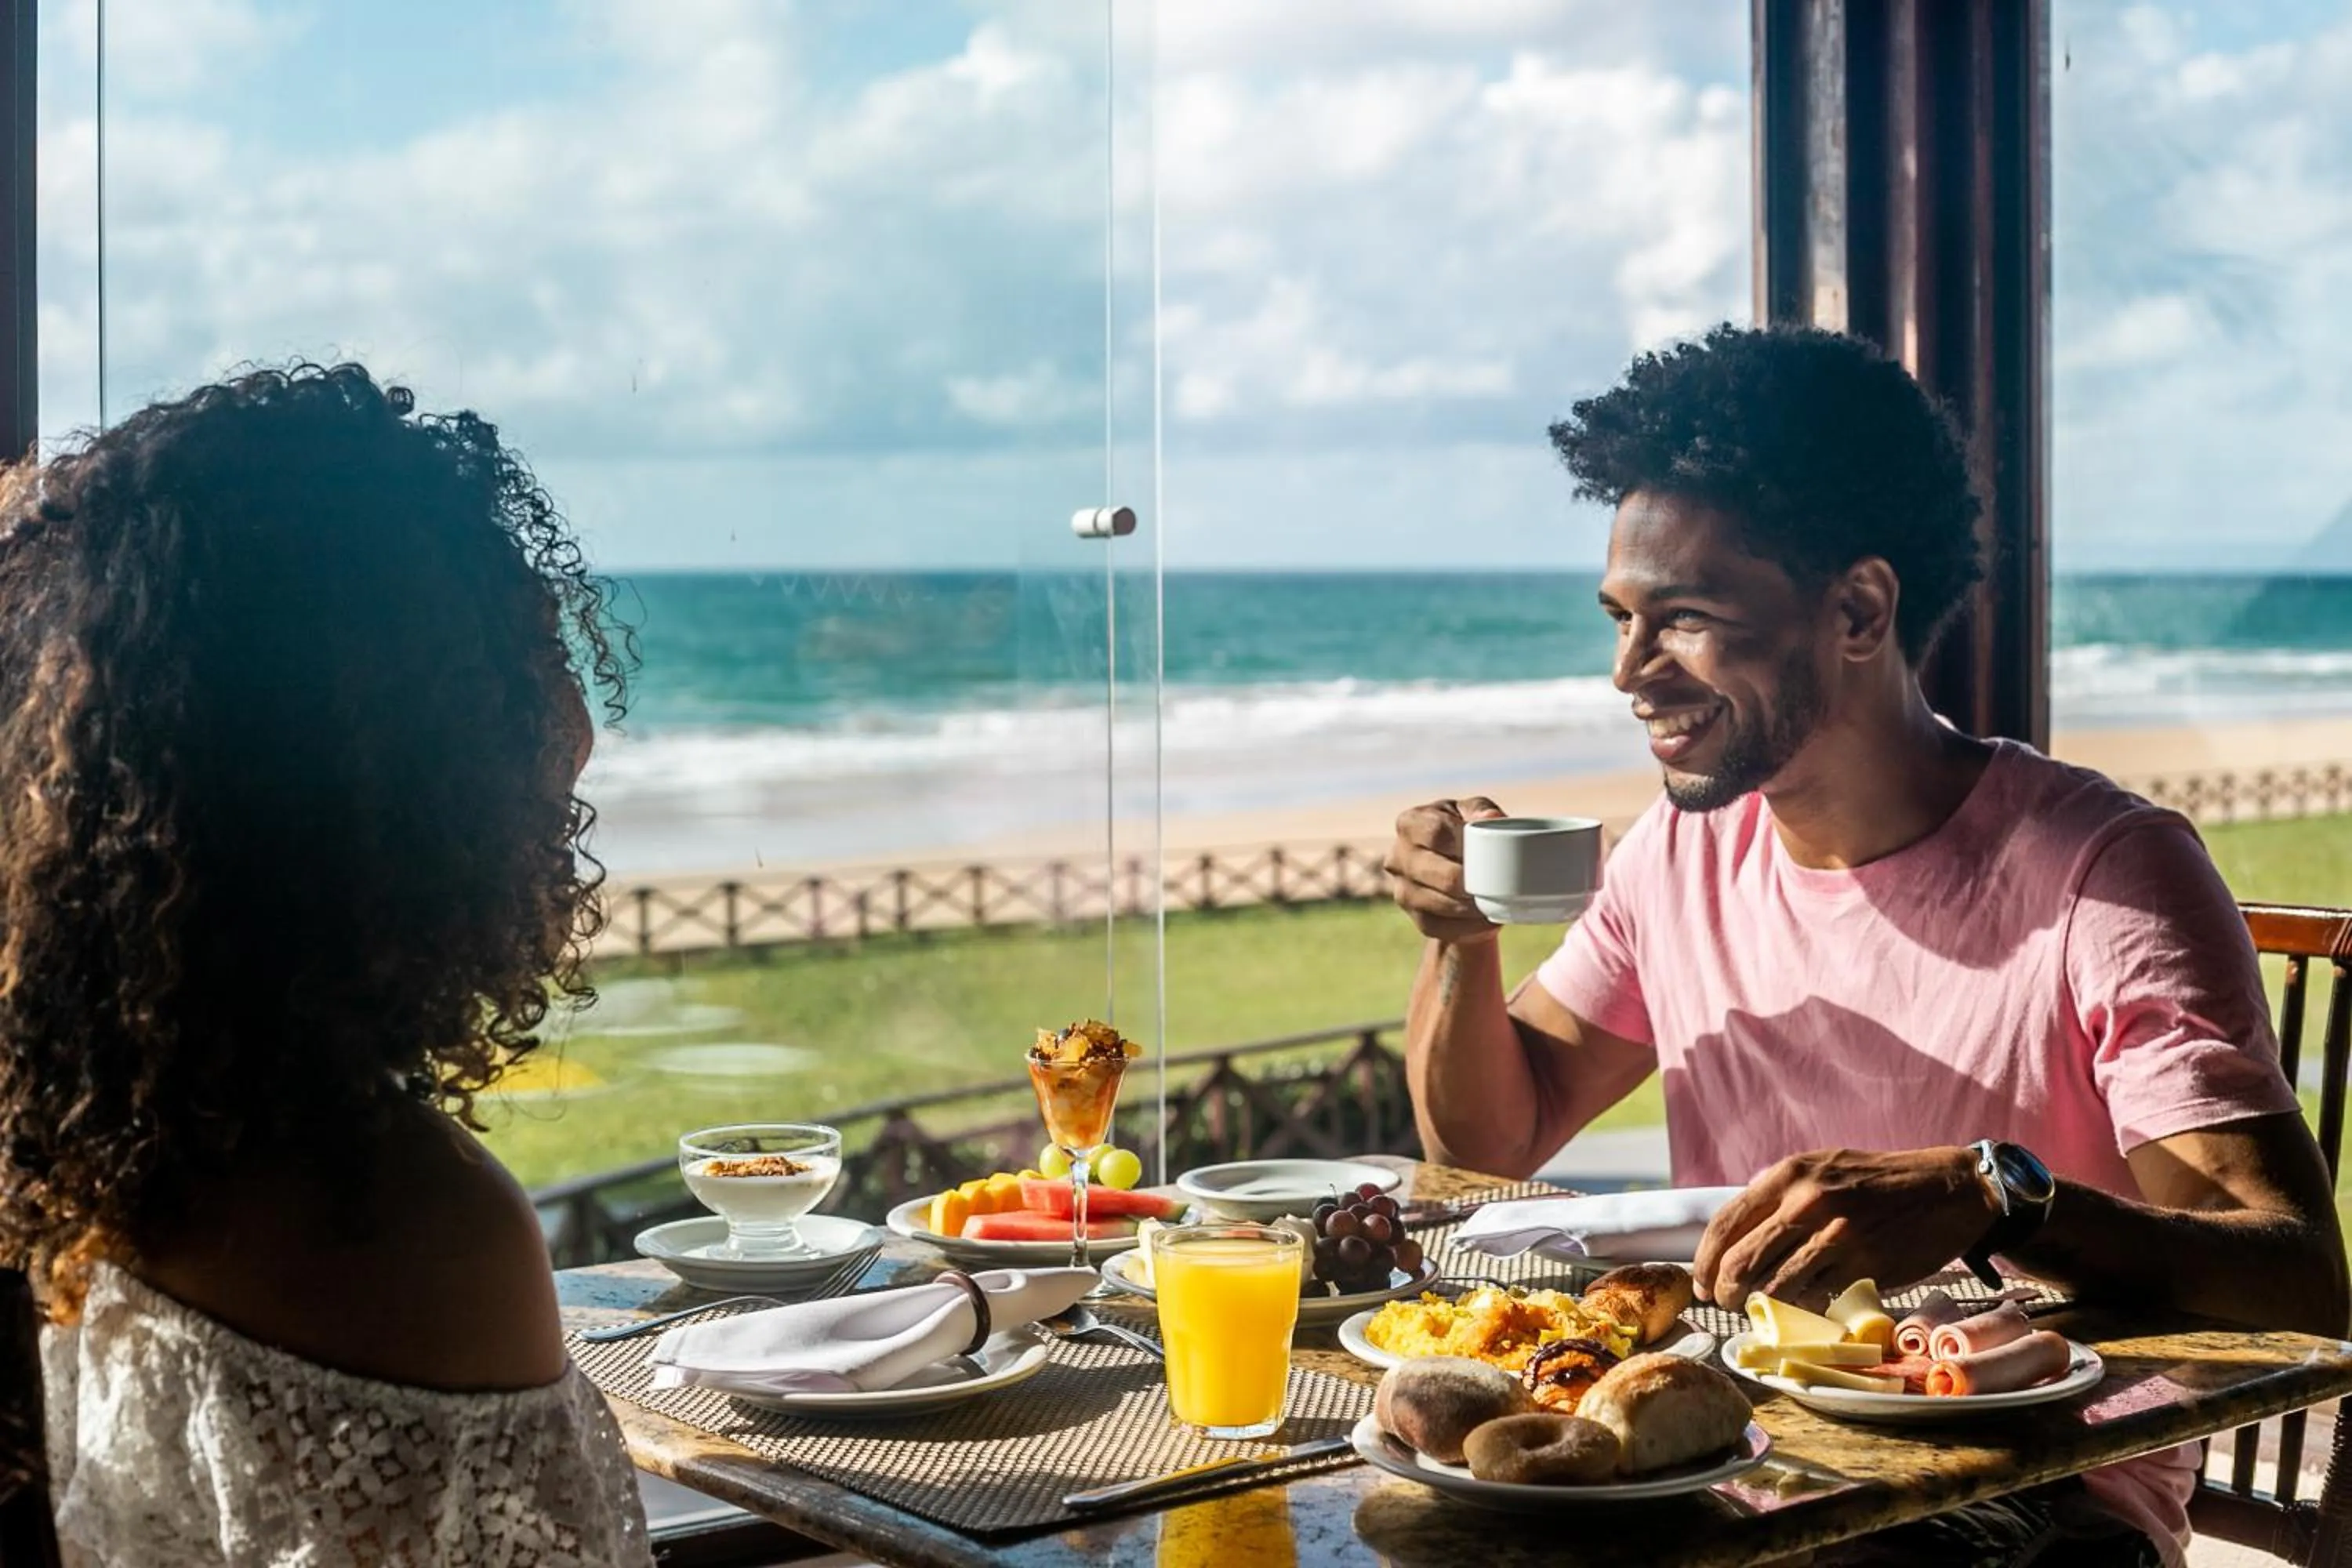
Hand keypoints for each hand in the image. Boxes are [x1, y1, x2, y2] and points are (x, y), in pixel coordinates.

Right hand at [1385, 796, 1505, 943]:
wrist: (1454, 866)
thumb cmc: (1465, 831)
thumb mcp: (1473, 813)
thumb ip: (1482, 810)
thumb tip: (1492, 818)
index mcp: (1410, 823)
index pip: (1437, 833)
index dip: (1465, 845)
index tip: (1489, 852)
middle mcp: (1397, 856)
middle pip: (1440, 874)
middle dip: (1473, 882)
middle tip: (1499, 884)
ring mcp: (1401, 890)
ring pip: (1440, 905)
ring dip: (1473, 908)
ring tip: (1497, 903)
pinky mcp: (1414, 917)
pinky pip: (1440, 928)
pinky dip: (1468, 928)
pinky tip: (1488, 921)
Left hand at [1691, 1146, 1998, 1309]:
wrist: (1947, 1190)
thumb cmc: (1876, 1181)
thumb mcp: (1820, 1168)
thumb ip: (1778, 1196)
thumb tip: (1736, 1236)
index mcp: (1788, 1175)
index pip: (1725, 1225)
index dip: (1705, 1262)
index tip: (1701, 1284)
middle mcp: (1806, 1202)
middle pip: (1741, 1262)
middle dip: (1725, 1292)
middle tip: (1727, 1304)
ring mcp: (1836, 1235)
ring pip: (1775, 1287)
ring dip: (1760, 1307)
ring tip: (1761, 1311)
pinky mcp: (1864, 1264)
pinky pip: (1817, 1297)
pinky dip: (1804, 1308)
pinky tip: (1804, 1306)